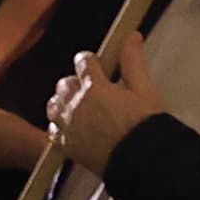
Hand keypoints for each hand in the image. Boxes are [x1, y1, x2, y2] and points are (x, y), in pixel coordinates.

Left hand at [44, 29, 164, 169]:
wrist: (142, 162)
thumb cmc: (146, 126)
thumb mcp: (145, 90)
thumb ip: (134, 62)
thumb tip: (132, 36)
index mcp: (95, 87)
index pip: (83, 61)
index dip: (89, 61)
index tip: (94, 63)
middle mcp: (76, 105)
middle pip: (65, 84)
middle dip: (75, 82)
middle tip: (91, 89)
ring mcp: (68, 126)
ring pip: (54, 105)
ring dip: (63, 102)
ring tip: (78, 107)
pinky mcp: (67, 146)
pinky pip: (53, 130)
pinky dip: (60, 126)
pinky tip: (72, 128)